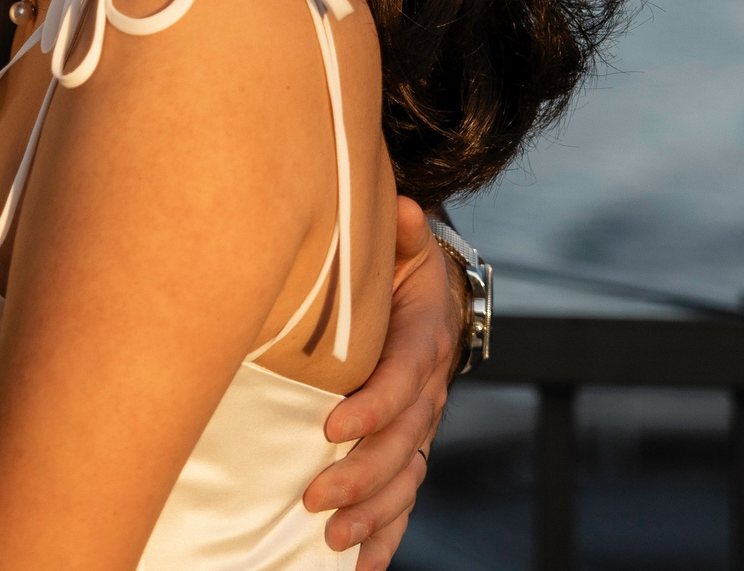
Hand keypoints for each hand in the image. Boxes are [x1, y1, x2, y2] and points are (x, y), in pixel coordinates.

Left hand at [303, 197, 462, 570]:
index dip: (373, 407)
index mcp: (424, 341)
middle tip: (315, 497)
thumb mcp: (402, 242)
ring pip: (406, 478)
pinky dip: (386, 536)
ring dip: (372, 514)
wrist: (427, 293)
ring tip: (331, 538)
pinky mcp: (407, 449)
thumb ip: (403, 232)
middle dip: (361, 475)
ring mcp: (420, 426)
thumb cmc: (399, 267)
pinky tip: (359, 567)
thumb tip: (404, 209)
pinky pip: (404, 499)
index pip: (405, 379)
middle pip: (405, 444)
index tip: (331, 428)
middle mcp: (429, 392)